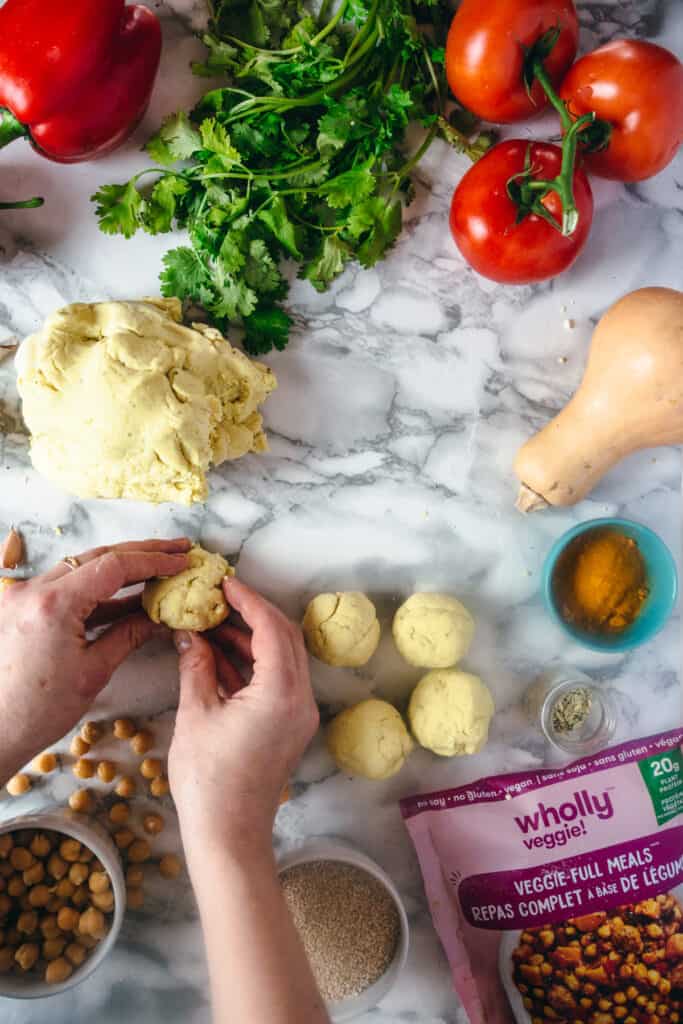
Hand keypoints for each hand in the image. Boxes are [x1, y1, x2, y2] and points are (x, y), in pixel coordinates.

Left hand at [0, 538, 189, 781]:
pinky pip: (64, 587)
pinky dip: (96, 589)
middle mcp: (32, 591)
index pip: (113, 565)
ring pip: (80, 568)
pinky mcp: (19, 607)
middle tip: (178, 549)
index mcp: (52, 604)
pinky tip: (126, 594)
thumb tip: (161, 616)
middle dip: (141, 553)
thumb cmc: (37, 711)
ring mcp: (21, 596)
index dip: (153, 560)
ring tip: (158, 568)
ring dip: (120, 568)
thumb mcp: (93, 671)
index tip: (182, 559)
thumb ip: (129, 634)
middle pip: (97, 556)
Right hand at [169, 578, 318, 865]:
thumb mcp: (196, 715)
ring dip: (251, 638)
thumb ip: (196, 666)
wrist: (229, 835)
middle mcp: (300, 699)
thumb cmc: (209, 781)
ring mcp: (299, 713)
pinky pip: (277, 680)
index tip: (224, 582)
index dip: (248, 600)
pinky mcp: (289, 725)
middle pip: (285, 638)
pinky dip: (252, 663)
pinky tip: (219, 654)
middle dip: (253, 613)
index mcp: (281, 693)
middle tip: (219, 597)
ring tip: (212, 621)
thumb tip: (190, 633)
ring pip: (282, 658)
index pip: (272, 628)